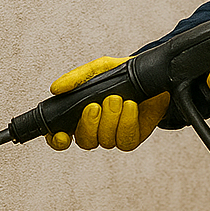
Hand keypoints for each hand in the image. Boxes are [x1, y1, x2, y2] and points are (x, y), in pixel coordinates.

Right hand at [45, 56, 170, 151]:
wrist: (153, 75)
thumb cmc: (123, 73)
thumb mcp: (98, 69)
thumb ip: (77, 78)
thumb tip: (56, 88)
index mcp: (82, 114)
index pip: (62, 136)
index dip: (57, 140)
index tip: (61, 135)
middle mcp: (97, 128)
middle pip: (85, 141)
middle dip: (89, 124)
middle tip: (96, 105)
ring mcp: (115, 134)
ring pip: (105, 141)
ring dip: (110, 120)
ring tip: (117, 98)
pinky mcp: (133, 137)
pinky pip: (125, 141)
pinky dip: (126, 123)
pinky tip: (130, 107)